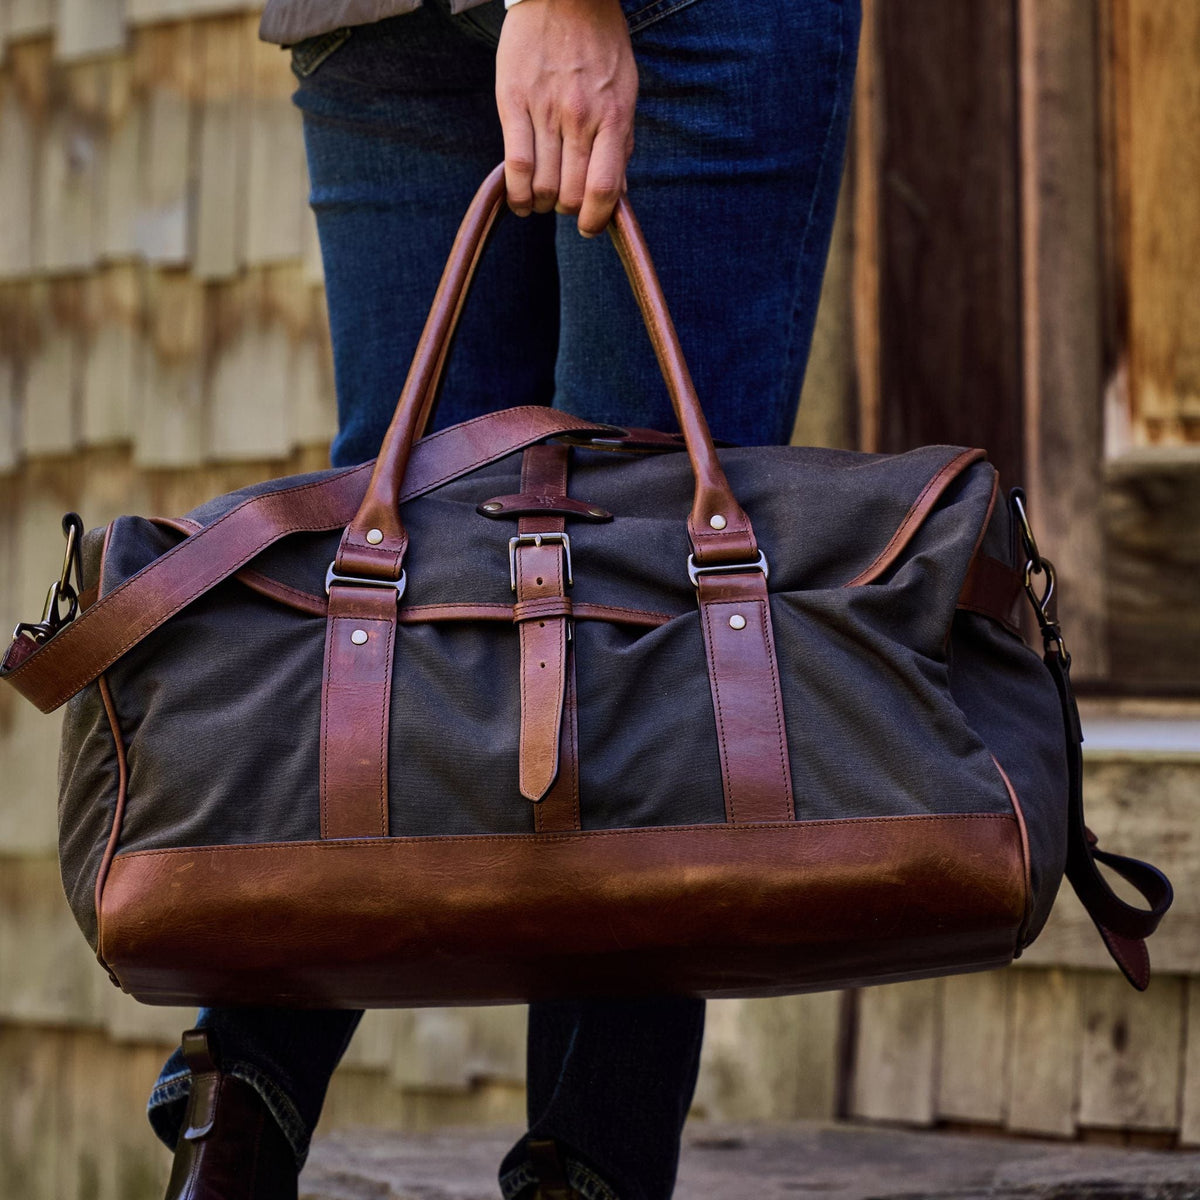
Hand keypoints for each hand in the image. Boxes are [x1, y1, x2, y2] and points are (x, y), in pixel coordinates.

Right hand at [496, 0, 637, 236]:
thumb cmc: (600, 44)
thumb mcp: (625, 91)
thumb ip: (621, 143)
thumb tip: (617, 194)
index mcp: (614, 117)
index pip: (603, 190)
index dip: (595, 221)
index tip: (589, 227)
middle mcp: (580, 117)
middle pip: (570, 194)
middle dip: (567, 210)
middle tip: (563, 204)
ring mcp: (545, 110)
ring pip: (542, 186)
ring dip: (541, 204)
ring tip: (539, 200)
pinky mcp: (514, 101)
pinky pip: (514, 163)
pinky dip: (516, 193)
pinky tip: (518, 200)